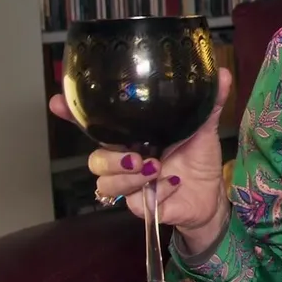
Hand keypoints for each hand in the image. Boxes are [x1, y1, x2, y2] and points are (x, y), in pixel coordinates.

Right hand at [49, 69, 233, 243]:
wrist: (213, 197)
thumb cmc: (199, 160)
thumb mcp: (204, 128)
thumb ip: (210, 102)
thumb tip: (223, 73)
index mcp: (133, 137)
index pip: (93, 126)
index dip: (71, 115)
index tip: (58, 102)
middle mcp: (125, 161)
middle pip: (93, 160)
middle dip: (109, 158)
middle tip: (138, 156)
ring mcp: (131, 186)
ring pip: (105, 184)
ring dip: (130, 177)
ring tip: (157, 169)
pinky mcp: (141, 208)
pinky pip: (134, 203)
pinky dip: (156, 193)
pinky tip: (173, 184)